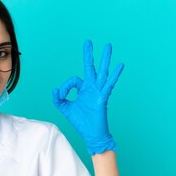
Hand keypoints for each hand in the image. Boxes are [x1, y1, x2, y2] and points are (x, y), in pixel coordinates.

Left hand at [52, 40, 123, 154]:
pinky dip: (115, 75)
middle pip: (90, 67)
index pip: (73, 80)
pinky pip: (109, 84)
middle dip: (89, 54)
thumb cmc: (81, 122)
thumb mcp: (66, 109)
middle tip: (88, 41)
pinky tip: (120, 65)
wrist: (91, 134)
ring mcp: (98, 91)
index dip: (66, 86)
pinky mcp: (103, 97)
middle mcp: (91, 88)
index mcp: (83, 90)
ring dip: (105, 58)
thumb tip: (55, 89)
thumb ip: (58, 99)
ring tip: (108, 46)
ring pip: (102, 72)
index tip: (62, 95)